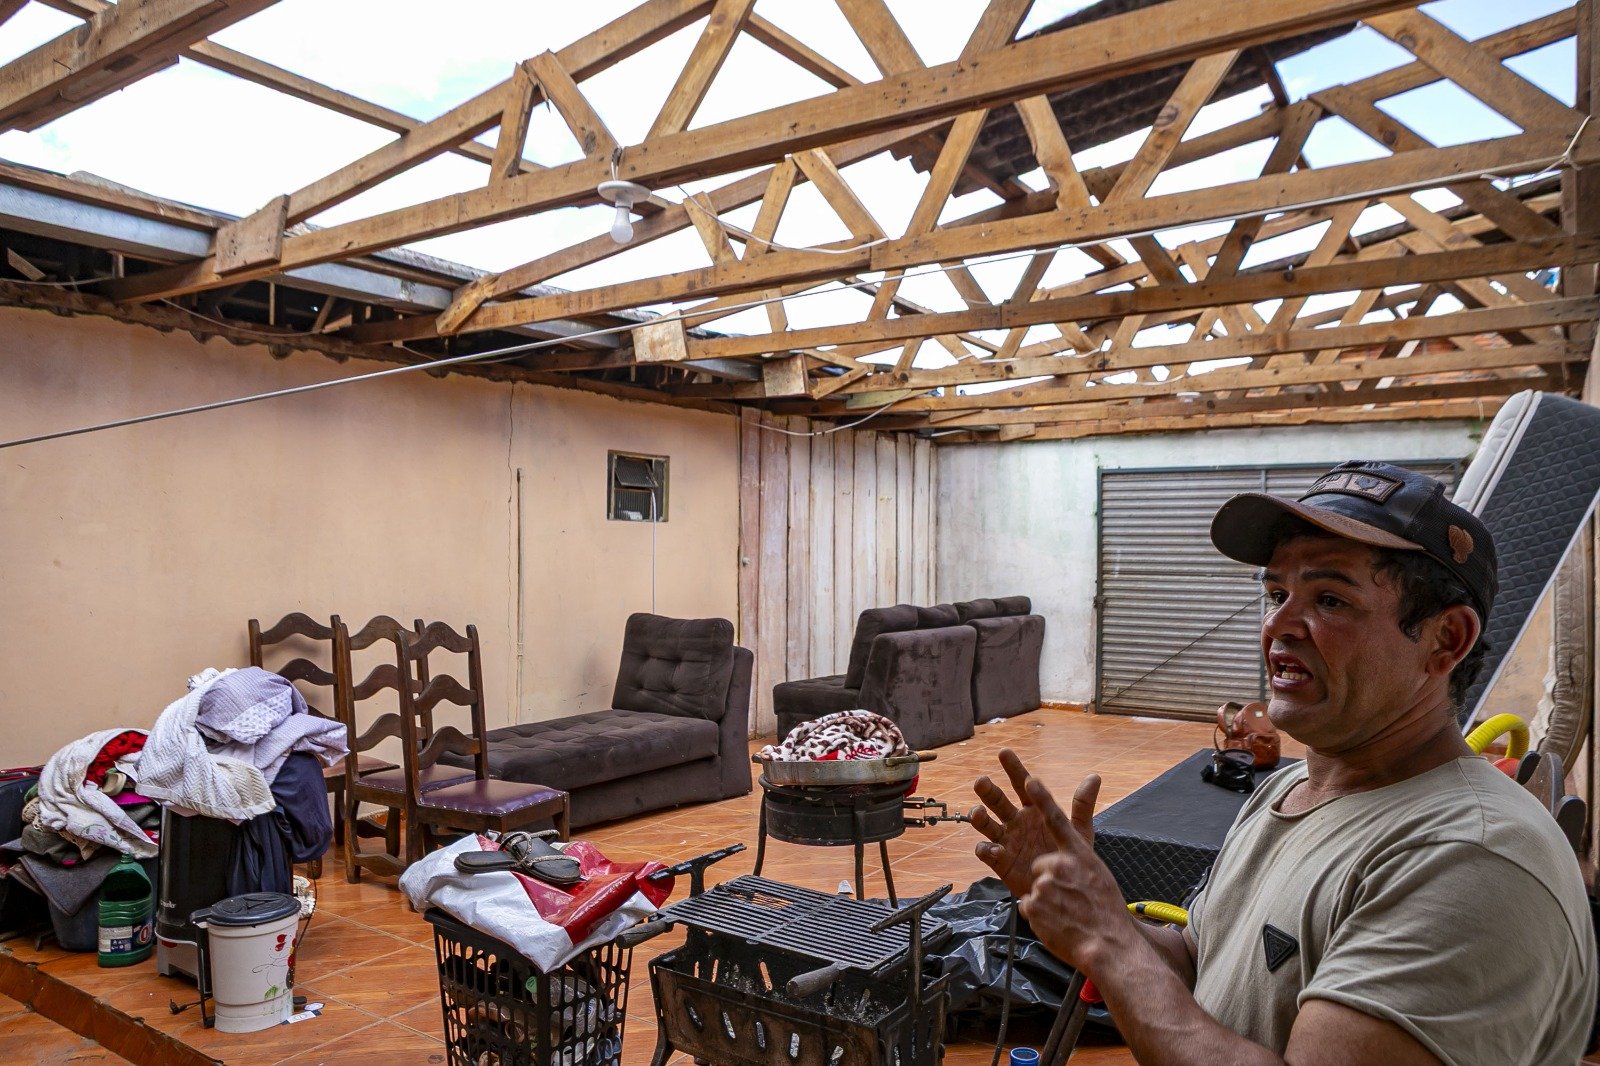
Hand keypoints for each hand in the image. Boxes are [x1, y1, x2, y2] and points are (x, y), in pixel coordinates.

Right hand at [969, 749, 1086, 898]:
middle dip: (988, 790)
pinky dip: (987, 849)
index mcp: (1034, 811)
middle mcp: (1016, 822)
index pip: (1021, 785)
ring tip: (978, 813)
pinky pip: (986, 852)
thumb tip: (1095, 776)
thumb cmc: (1069, 859)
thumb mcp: (1077, 832)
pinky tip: (996, 849)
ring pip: (985, 824)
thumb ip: (1082, 805)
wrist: (1064, 892)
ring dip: (978, 817)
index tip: (1004, 753)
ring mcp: (1006, 841)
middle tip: (981, 782)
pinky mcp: (1000, 862)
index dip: (1014, 768)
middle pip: (997, 801)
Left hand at [1017, 772, 1131, 974]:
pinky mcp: (1031, 903)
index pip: (1058, 819)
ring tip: (1066, 914)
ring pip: (1035, 887)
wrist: (1109, 946)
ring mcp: (1043, 884)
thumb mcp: (1098, 873)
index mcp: (1078, 854)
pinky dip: (1039, 917)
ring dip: (1046, 900)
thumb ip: (1080, 857)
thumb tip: (1067, 852)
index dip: (1043, 798)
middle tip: (1070, 898)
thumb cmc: (1107, 911)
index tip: (1030, 778)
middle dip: (1048, 879)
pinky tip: (1057, 924)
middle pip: (1040, 865)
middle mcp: (1059, 863)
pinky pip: (1028, 906)